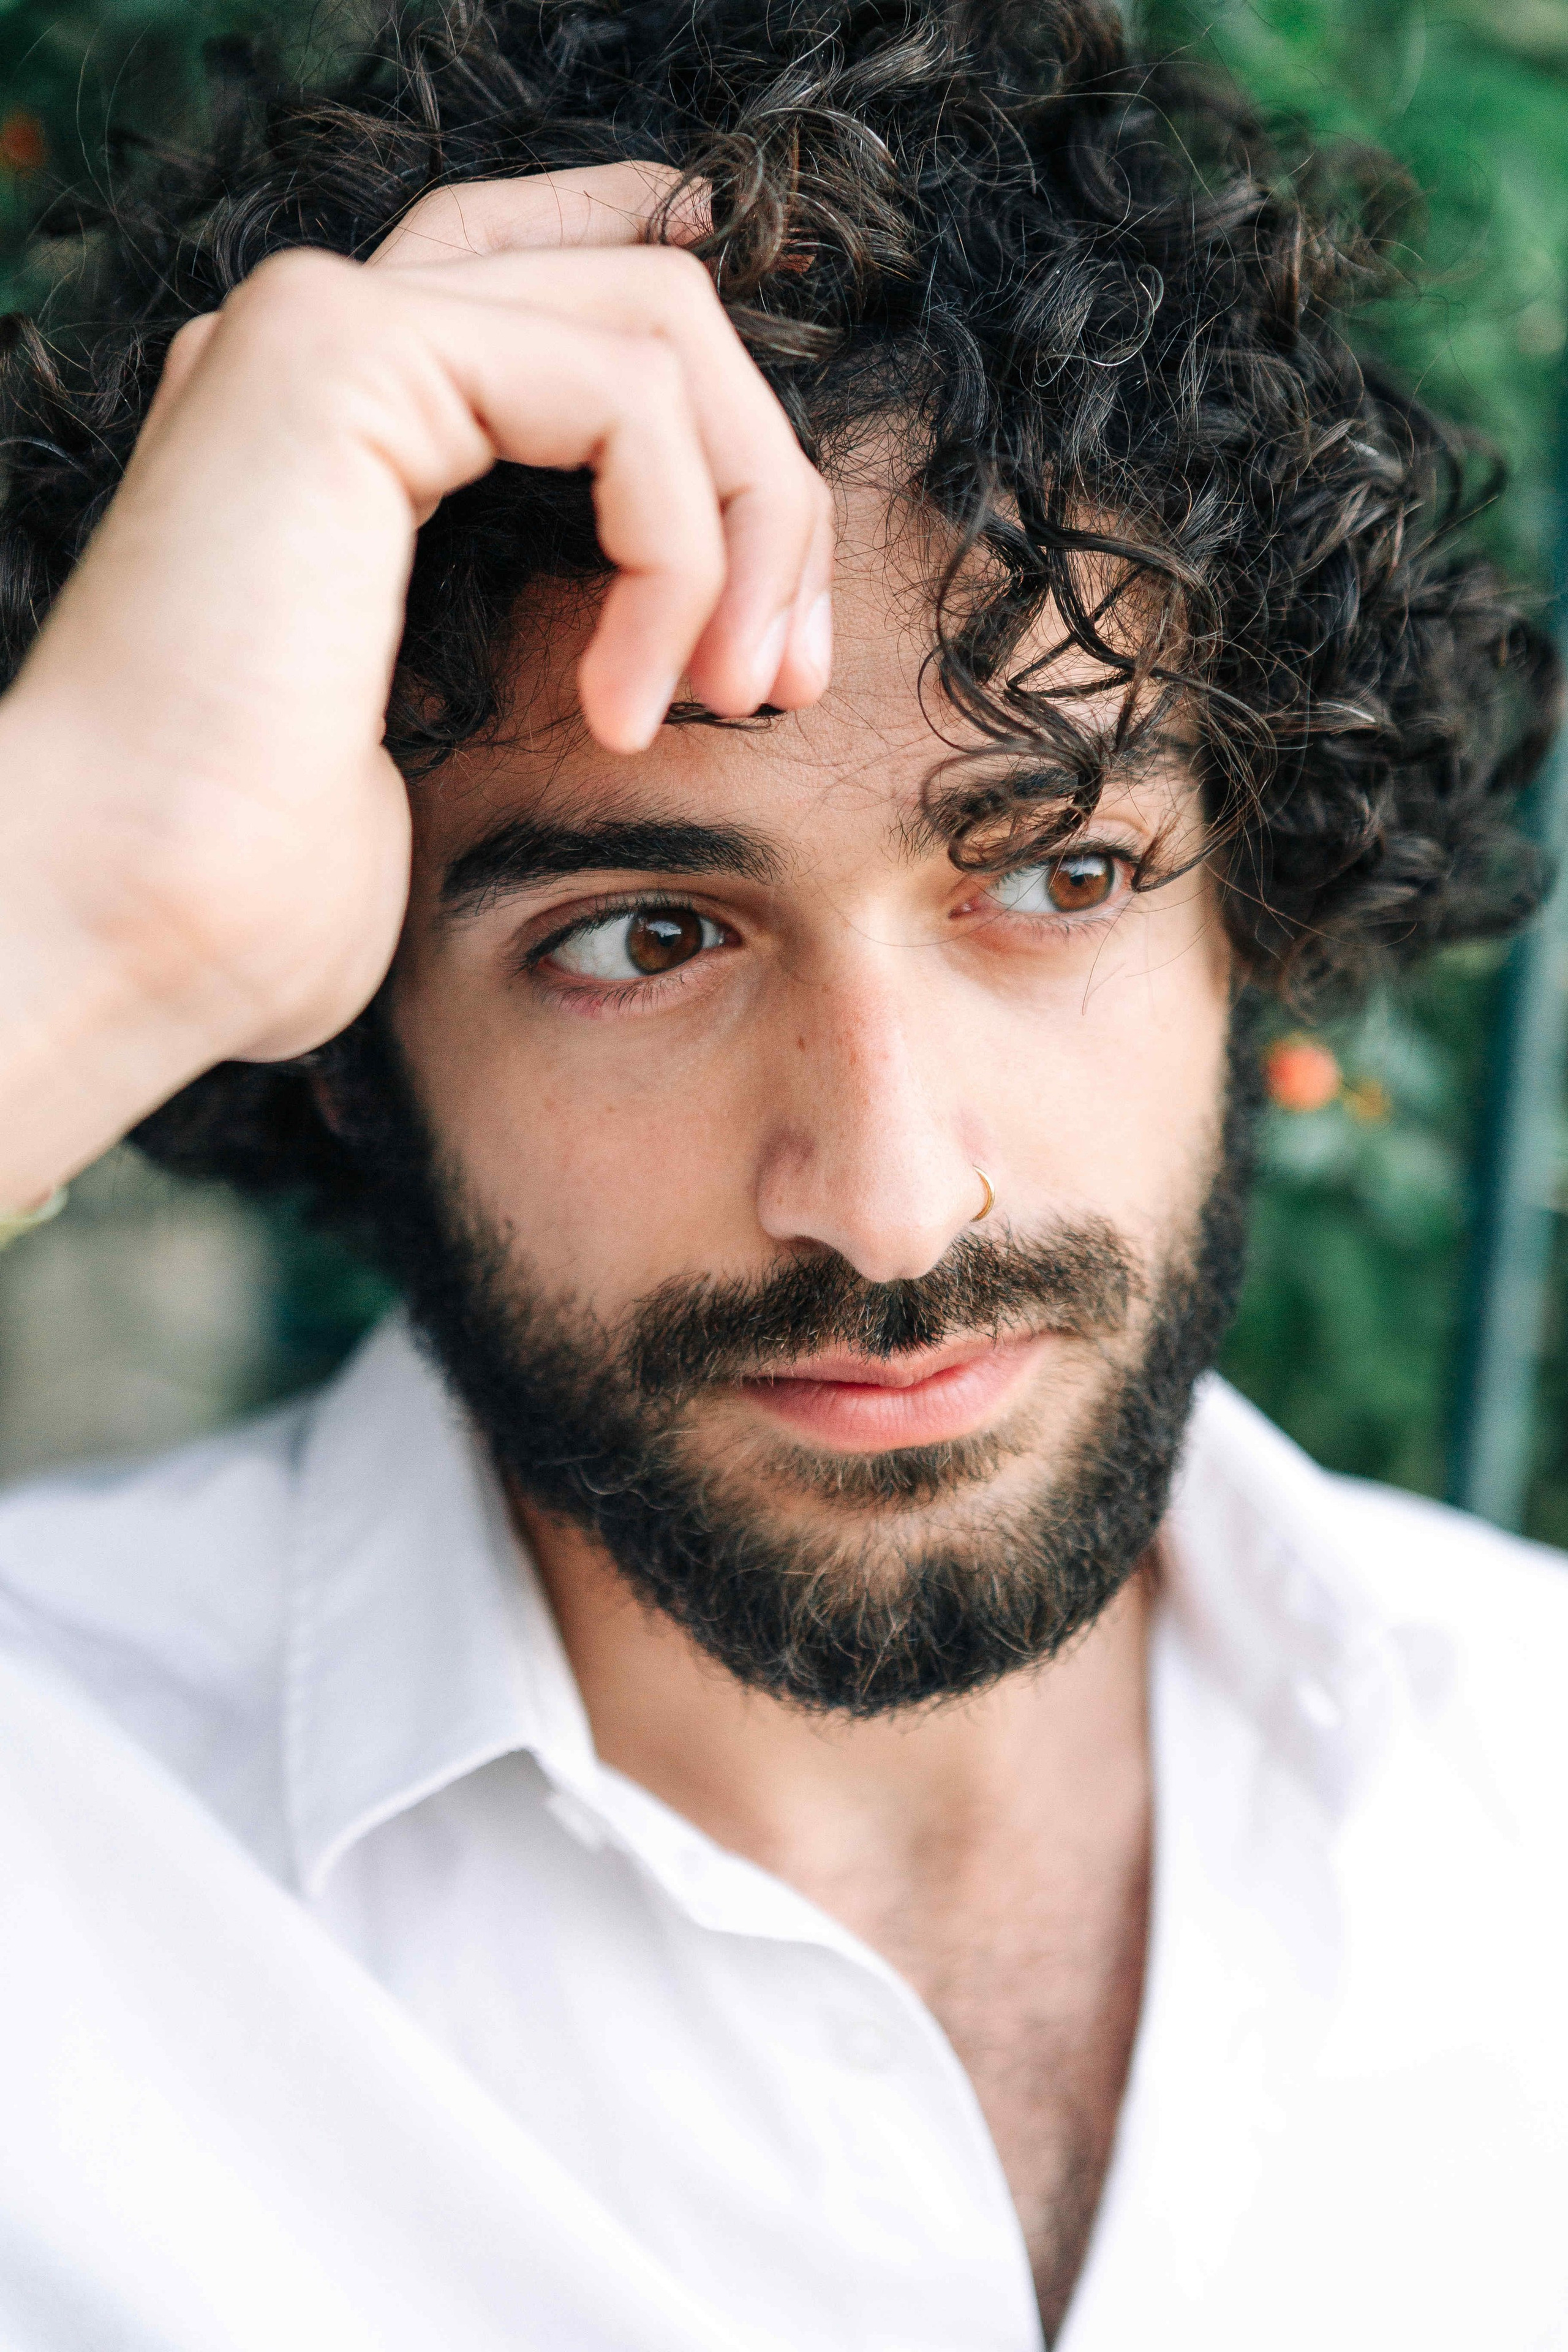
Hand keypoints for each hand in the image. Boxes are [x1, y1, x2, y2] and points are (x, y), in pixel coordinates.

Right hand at [0, 163, 832, 1200]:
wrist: (135, 932)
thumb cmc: (268, 887)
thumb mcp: (459, 737)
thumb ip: (548, 625)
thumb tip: (707, 648)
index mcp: (349, 421)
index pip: (588, 311)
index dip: (728, 438)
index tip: (779, 635)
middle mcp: (327, 340)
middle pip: (651, 301)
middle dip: (768, 489)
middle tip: (791, 682)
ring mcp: (322, 326)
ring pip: (662, 323)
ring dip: (751, 524)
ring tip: (738, 699)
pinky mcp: (341, 352)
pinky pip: (627, 398)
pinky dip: (678, 559)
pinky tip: (622, 705)